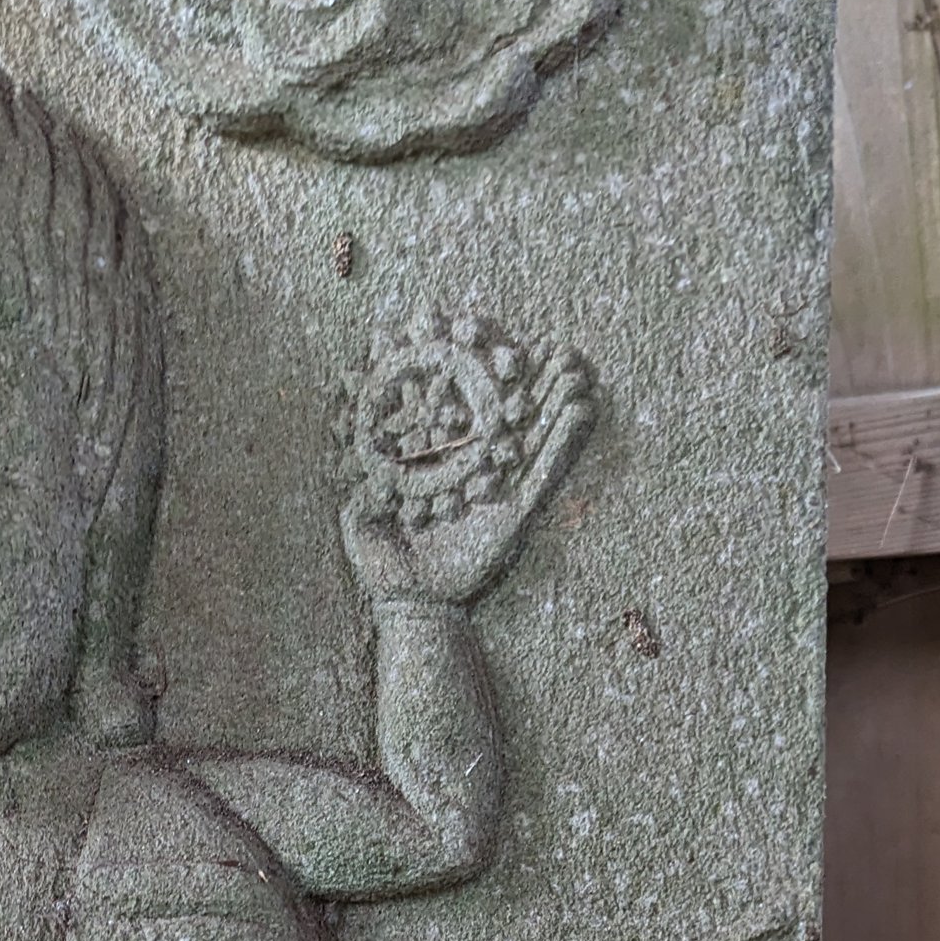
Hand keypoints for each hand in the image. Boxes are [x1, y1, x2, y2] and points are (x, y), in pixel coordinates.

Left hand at [340, 344, 593, 610]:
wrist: (409, 608)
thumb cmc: (381, 564)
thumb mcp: (357, 518)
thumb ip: (358, 482)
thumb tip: (359, 444)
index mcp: (438, 459)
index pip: (459, 405)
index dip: (474, 372)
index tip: (488, 332)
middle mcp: (472, 467)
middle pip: (504, 413)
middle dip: (528, 378)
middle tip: (550, 342)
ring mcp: (498, 487)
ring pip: (532, 436)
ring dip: (555, 401)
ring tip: (576, 366)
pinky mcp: (517, 513)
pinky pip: (544, 474)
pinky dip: (564, 445)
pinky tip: (582, 412)